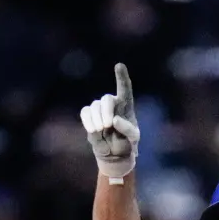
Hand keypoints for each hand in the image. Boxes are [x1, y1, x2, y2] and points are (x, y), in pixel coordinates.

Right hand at [79, 63, 139, 183]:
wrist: (114, 154)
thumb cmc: (127, 143)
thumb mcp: (133, 138)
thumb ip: (127, 129)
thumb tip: (114, 120)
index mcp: (126, 105)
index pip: (124, 88)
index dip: (121, 77)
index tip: (119, 66)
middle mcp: (112, 103)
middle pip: (106, 99)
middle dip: (106, 111)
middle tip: (107, 126)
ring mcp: (99, 108)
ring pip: (94, 106)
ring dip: (97, 119)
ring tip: (101, 130)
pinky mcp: (89, 116)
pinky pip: (85, 112)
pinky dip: (88, 121)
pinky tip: (93, 130)